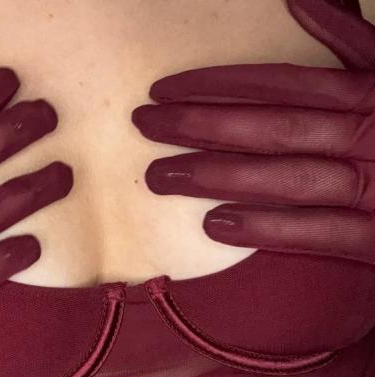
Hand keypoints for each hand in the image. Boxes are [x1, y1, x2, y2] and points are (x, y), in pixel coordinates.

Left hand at [131, 0, 374, 264]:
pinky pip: (319, 233)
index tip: (163, 90)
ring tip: (159, 176)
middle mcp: (370, 133)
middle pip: (269, 125)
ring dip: (216, 174)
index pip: (279, 83)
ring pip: (283, 175)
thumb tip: (302, 0)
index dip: (216, 84)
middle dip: (199, 124)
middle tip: (143, 126)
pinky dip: (268, 228)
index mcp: (372, 93)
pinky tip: (215, 224)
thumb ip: (355, 40)